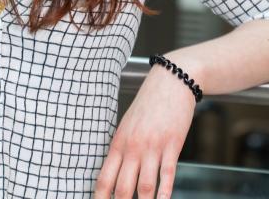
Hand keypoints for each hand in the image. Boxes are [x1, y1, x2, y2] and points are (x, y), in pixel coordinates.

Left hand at [94, 65, 196, 198]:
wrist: (169, 84)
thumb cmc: (147, 105)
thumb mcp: (128, 125)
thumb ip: (123, 149)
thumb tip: (117, 172)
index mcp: (118, 142)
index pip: (105, 178)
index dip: (100, 198)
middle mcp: (133, 147)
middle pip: (123, 188)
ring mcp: (152, 147)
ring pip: (145, 186)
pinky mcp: (172, 146)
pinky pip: (167, 175)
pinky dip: (165, 193)